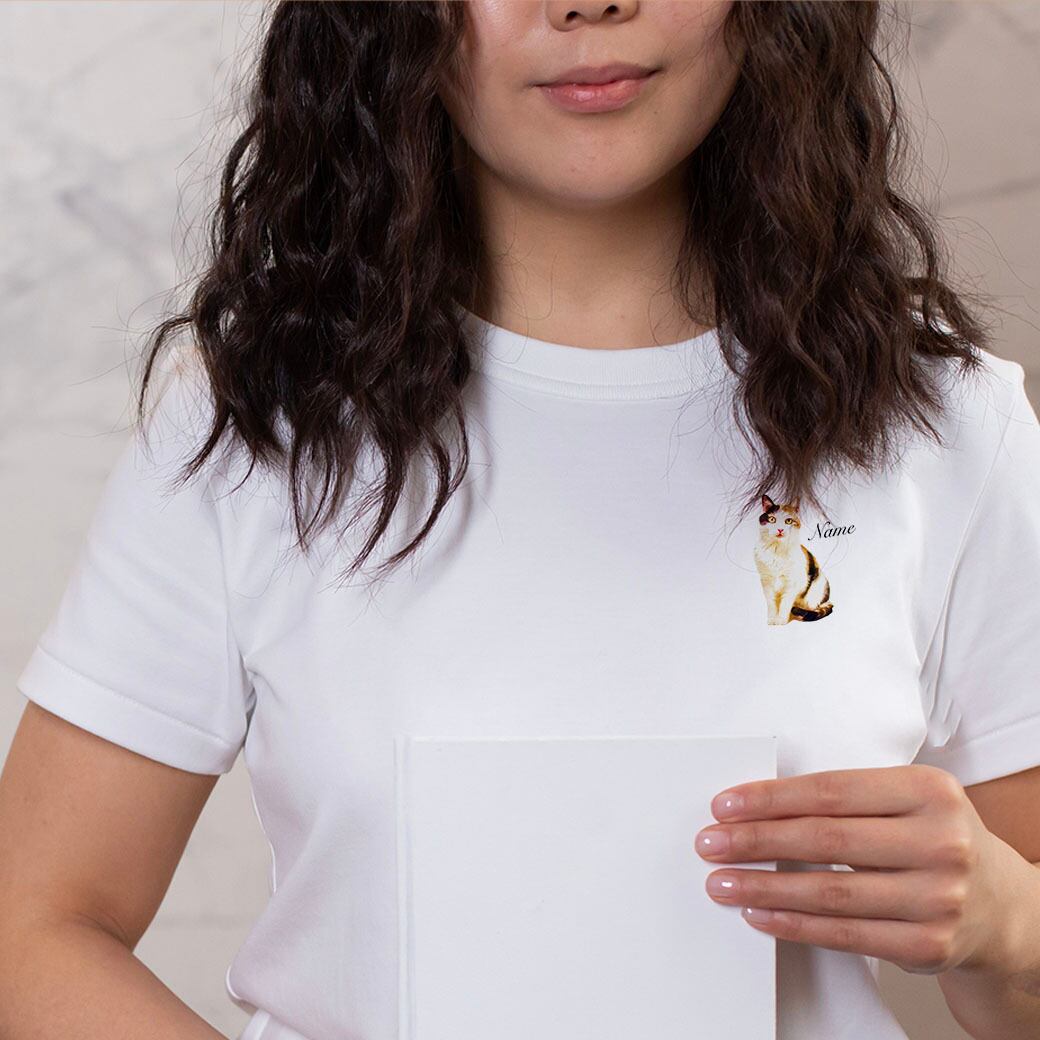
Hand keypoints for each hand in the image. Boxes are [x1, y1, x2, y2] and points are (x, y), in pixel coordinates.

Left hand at [694, 765, 1020, 974]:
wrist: (1002, 905)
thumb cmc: (934, 838)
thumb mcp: (908, 800)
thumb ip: (847, 797)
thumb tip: (756, 804)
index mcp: (929, 791)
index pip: (831, 792)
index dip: (771, 799)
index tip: (725, 805)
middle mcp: (940, 842)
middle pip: (825, 840)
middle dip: (757, 841)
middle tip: (711, 842)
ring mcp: (938, 898)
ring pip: (831, 892)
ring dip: (765, 888)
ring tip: (722, 882)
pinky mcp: (928, 944)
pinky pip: (845, 934)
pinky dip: (794, 924)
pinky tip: (759, 914)